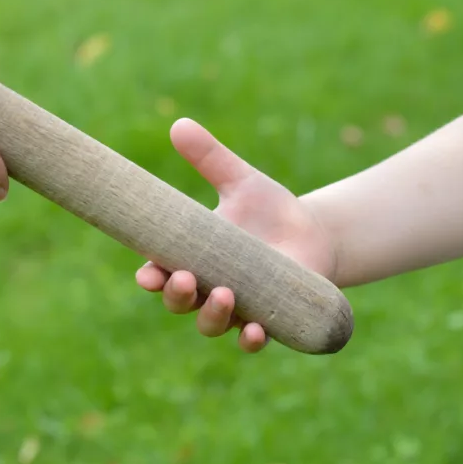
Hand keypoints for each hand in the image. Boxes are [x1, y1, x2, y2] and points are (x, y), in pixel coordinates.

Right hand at [135, 118, 337, 350]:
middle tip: (186, 278)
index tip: (147, 273)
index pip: (160, 272)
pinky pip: (250, 339)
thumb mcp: (240, 180)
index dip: (150, 277)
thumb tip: (179, 124)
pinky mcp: (268, 320)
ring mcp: (236, 308)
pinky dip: (249, 339)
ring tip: (225, 296)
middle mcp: (208, 288)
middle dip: (177, 296)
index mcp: (193, 257)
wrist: (315, 236)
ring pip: (211, 325)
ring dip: (211, 316)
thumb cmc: (269, 209)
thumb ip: (209, 157)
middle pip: (179, 303)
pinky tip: (254, 331)